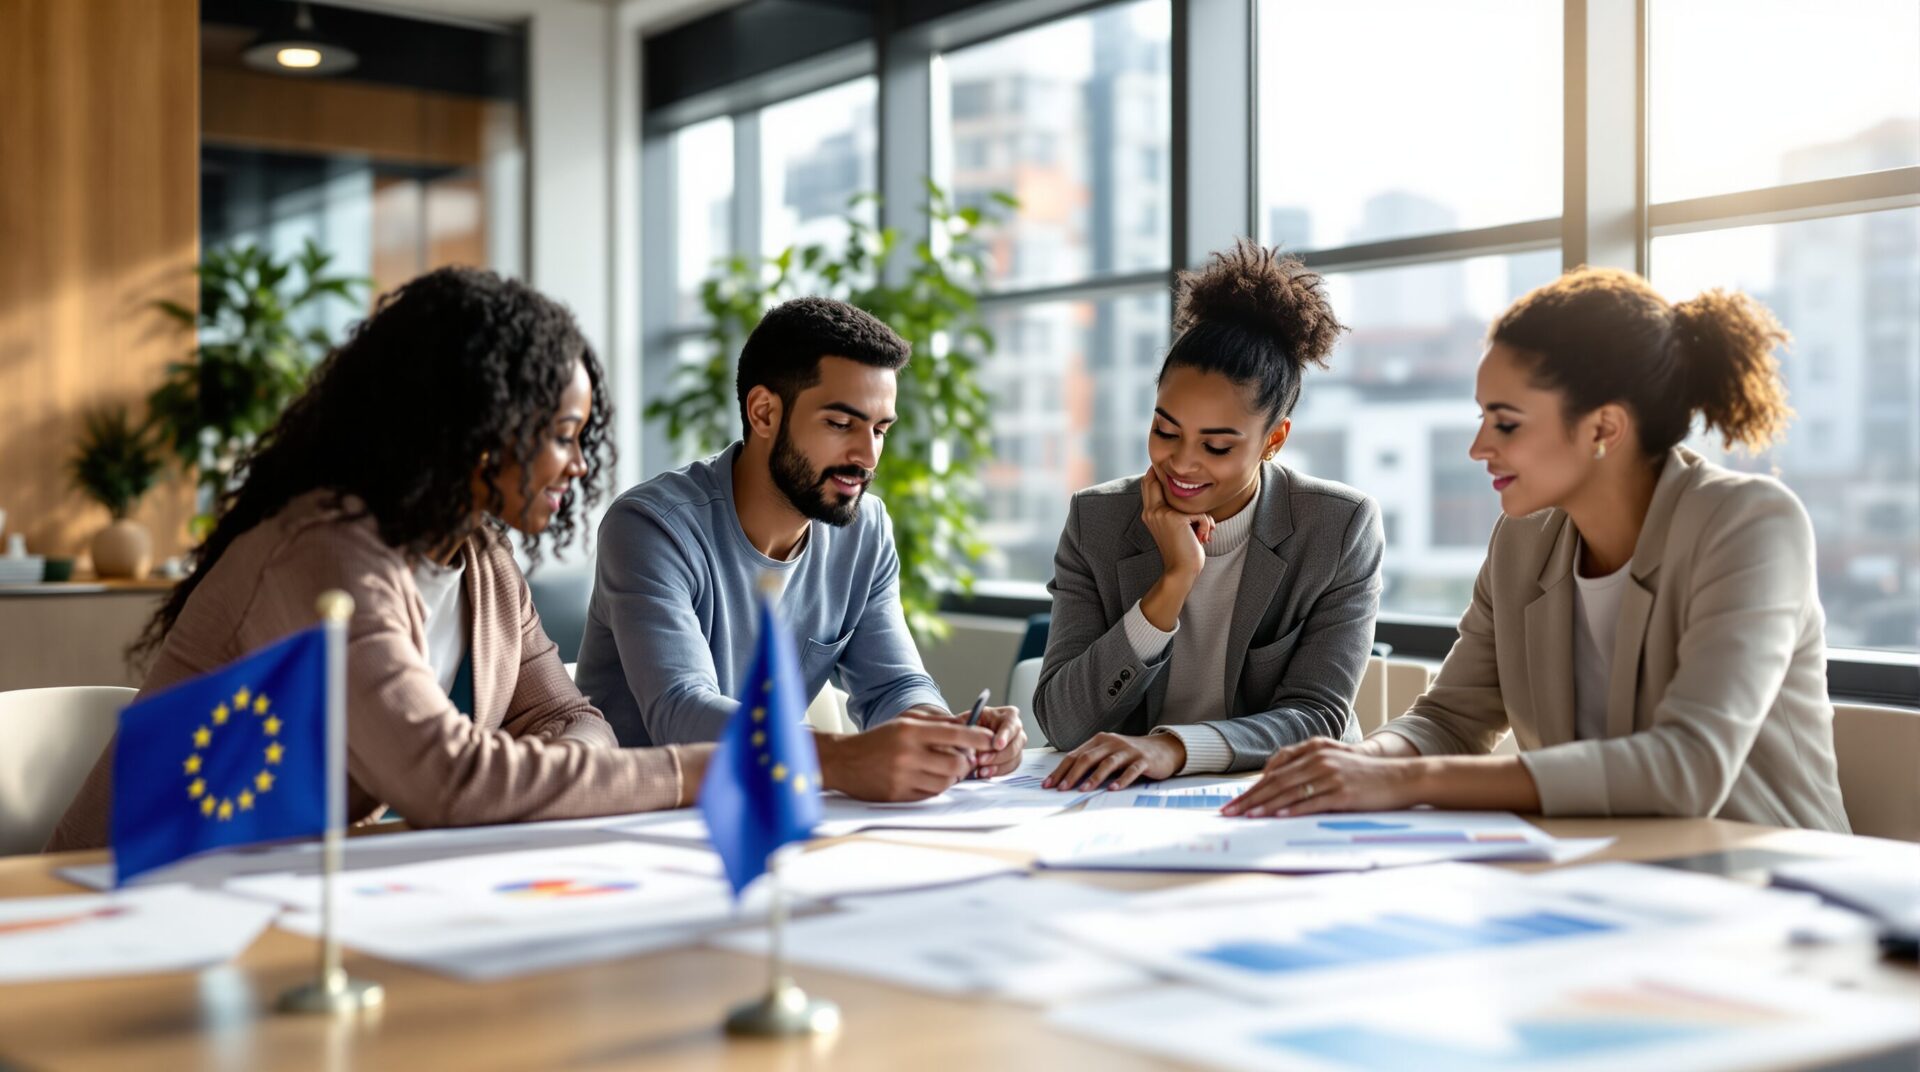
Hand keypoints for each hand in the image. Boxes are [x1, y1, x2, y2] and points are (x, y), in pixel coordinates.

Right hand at [816, 717, 993, 801]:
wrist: (844, 761)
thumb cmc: (878, 740)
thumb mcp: (904, 724)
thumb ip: (936, 725)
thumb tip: (968, 727)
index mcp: (911, 731)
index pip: (955, 734)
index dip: (978, 738)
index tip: (991, 740)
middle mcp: (908, 754)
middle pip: (956, 764)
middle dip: (966, 764)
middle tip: (964, 761)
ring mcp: (903, 777)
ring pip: (946, 782)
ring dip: (952, 778)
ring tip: (945, 770)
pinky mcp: (898, 795)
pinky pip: (930, 795)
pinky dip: (935, 788)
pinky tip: (928, 779)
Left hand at [970, 706, 1026, 777]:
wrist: (966, 737)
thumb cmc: (967, 726)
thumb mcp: (963, 721)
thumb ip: (966, 728)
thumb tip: (967, 736)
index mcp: (1006, 715)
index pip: (1010, 724)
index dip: (1005, 735)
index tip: (996, 745)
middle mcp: (1015, 729)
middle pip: (1015, 744)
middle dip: (998, 755)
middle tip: (982, 760)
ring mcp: (1015, 744)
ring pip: (1014, 758)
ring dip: (997, 766)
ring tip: (981, 770)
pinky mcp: (1013, 759)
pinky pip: (1010, 768)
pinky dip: (997, 771)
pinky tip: (984, 772)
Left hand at [1042, 732, 1185, 791]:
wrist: (1162, 749)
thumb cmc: (1129, 755)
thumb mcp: (1108, 754)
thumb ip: (1091, 762)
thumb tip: (1066, 780)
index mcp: (1099, 740)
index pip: (1075, 755)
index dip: (1060, 770)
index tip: (1048, 784)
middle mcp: (1111, 742)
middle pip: (1087, 758)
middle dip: (1072, 774)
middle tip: (1061, 789)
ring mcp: (1128, 750)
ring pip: (1107, 763)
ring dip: (1094, 777)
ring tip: (1083, 790)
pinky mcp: (1143, 760)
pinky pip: (1131, 770)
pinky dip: (1122, 780)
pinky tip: (1113, 789)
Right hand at [1140, 468, 1211, 583]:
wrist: (1181, 570)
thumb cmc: (1183, 550)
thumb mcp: (1175, 526)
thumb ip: (1173, 509)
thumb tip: (1185, 492)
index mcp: (1149, 513)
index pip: (1148, 483)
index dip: (1156, 472)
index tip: (1171, 473)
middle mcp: (1152, 511)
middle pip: (1154, 480)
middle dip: (1169, 477)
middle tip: (1186, 494)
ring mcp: (1161, 513)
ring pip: (1188, 498)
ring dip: (1201, 516)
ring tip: (1202, 531)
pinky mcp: (1175, 518)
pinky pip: (1200, 513)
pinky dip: (1206, 526)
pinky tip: (1202, 538)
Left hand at [1220, 738, 1415, 816]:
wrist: (1401, 778)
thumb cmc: (1365, 776)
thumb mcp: (1334, 765)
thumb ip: (1308, 771)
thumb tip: (1278, 789)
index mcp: (1314, 752)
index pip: (1274, 772)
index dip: (1252, 788)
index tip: (1233, 802)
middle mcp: (1319, 761)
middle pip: (1276, 782)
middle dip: (1250, 799)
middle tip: (1229, 813)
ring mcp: (1331, 776)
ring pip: (1290, 792)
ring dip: (1265, 806)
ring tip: (1246, 816)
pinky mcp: (1343, 793)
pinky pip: (1312, 802)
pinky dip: (1293, 810)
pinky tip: (1278, 817)